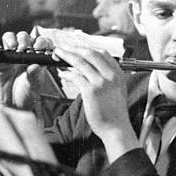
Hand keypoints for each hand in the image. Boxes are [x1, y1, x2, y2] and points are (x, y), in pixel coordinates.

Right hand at [0, 30, 50, 105]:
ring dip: (11, 39)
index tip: (39, 47)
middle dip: (24, 40)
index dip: (41, 42)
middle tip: (23, 49)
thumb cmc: (27, 94)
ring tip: (12, 48)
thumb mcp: (34, 87)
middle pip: (24, 37)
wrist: (13, 104)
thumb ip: (34, 76)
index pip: (41, 42)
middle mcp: (24, 53)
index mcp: (37, 57)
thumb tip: (35, 66)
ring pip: (10, 38)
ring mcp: (11, 55)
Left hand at [51, 45, 136, 160]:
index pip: (102, 52)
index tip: (76, 47)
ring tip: (58, 54)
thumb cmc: (114, 112)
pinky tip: (61, 73)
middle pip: (90, 53)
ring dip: (66, 56)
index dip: (87, 47)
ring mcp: (101, 82)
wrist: (116, 128)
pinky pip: (75, 76)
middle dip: (74, 48)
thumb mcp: (116, 90)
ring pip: (80, 62)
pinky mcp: (90, 91)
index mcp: (118, 73)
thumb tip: (88, 69)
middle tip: (63, 47)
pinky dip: (66, 73)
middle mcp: (110, 75)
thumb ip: (107, 77)